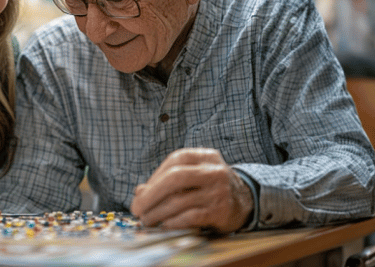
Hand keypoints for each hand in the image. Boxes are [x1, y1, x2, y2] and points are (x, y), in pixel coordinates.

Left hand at [130, 148, 252, 233]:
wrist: (244, 201)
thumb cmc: (209, 187)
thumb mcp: (192, 176)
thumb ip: (166, 180)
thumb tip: (139, 192)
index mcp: (204, 156)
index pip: (173, 162)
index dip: (153, 178)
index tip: (140, 193)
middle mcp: (213, 171)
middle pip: (174, 178)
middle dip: (150, 195)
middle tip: (137, 208)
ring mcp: (218, 191)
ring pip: (179, 201)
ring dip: (157, 213)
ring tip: (147, 220)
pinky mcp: (220, 211)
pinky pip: (190, 217)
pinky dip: (173, 222)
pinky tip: (164, 225)